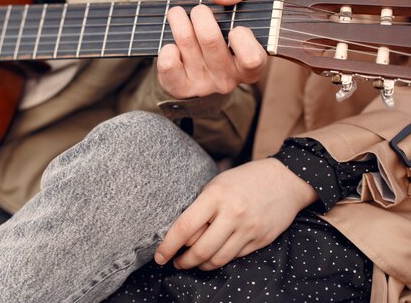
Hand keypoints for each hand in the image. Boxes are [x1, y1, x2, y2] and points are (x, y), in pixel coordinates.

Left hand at [154, 158, 318, 270]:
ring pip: (217, 259)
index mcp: (215, 196)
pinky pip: (235, 257)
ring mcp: (248, 229)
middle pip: (200, 250)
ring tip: (192, 262)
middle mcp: (232, 214)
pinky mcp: (260, 240)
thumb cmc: (244, 180)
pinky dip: (220, 259)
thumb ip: (200, 207)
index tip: (159, 256)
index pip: (185, 227)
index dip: (168, 245)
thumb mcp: (217, 184)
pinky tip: (214, 255)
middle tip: (175, 262)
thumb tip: (181, 233)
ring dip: (200, 266)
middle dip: (183, 262)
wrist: (286, 180)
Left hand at [157, 0, 266, 97]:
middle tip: (198, 10)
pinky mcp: (181, 88)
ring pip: (186, 43)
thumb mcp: (238, 10)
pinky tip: (171, 44)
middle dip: (200, 14)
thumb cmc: (222, 34)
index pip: (252, 58)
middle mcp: (228, 79)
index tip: (234, 28)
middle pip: (210, 39)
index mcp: (250, 65)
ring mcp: (204, 85)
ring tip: (176, 14)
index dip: (242, 38)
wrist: (196, 70)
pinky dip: (166, 48)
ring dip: (178, 21)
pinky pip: (168, 64)